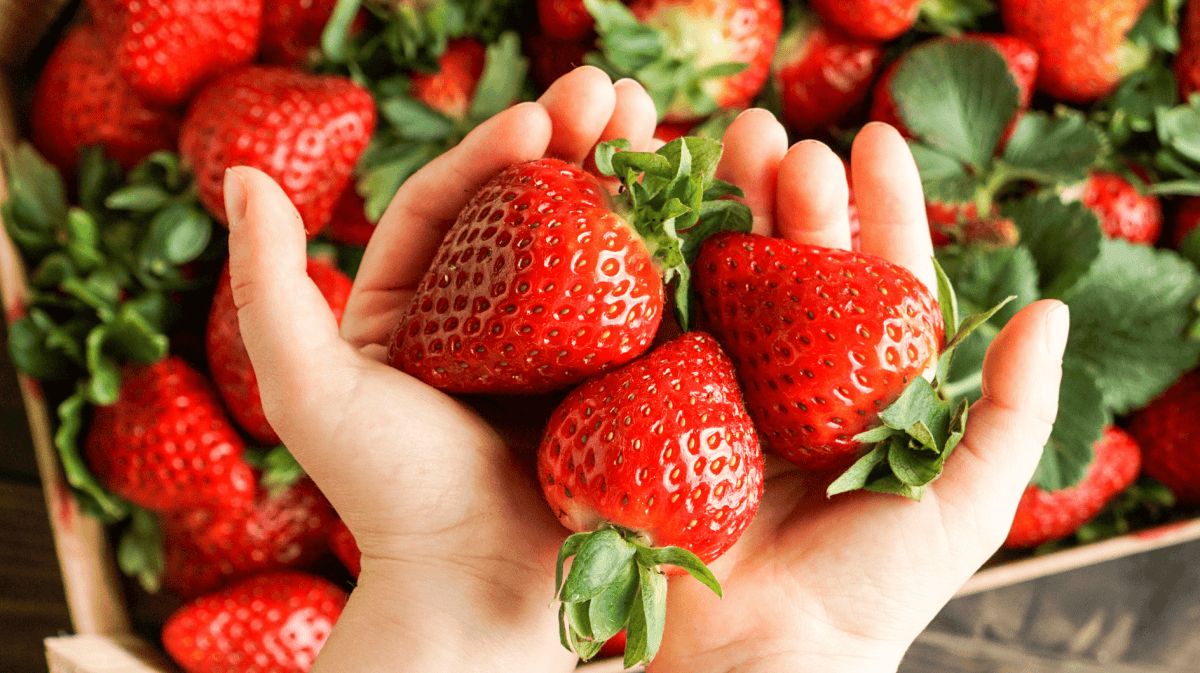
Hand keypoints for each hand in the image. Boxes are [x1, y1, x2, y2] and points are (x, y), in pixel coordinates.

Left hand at [222, 67, 658, 672]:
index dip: (495, 148)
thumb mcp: (310, 390)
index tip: (540, 115)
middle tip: (619, 96)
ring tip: (666, 125)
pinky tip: (702, 208)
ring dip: (632, 181)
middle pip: (535, 210)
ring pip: (597, 247)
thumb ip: (268, 286)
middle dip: (577, 144)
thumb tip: (241, 173)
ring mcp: (562, 351)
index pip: (456, 204)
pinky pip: (647, 307)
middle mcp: (491, 320)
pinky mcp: (620, 383)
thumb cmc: (388, 501)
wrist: (474, 598)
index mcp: (418, 307)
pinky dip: (674, 254)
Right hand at [648, 114, 1068, 672]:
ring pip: (729, 280)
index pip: (880, 279)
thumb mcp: (964, 503)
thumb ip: (1013, 412)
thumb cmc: (870, 592)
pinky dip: (663, 271)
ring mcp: (724, 388)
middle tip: (784, 142)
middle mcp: (794, 377)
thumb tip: (1051, 310)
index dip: (881, 208)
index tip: (873, 140)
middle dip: (795, 198)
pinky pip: (664, 330)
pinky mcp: (660, 408)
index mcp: (865, 389)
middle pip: (798, 266)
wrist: (764, 661)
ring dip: (728, 211)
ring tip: (726, 147)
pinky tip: (661, 218)